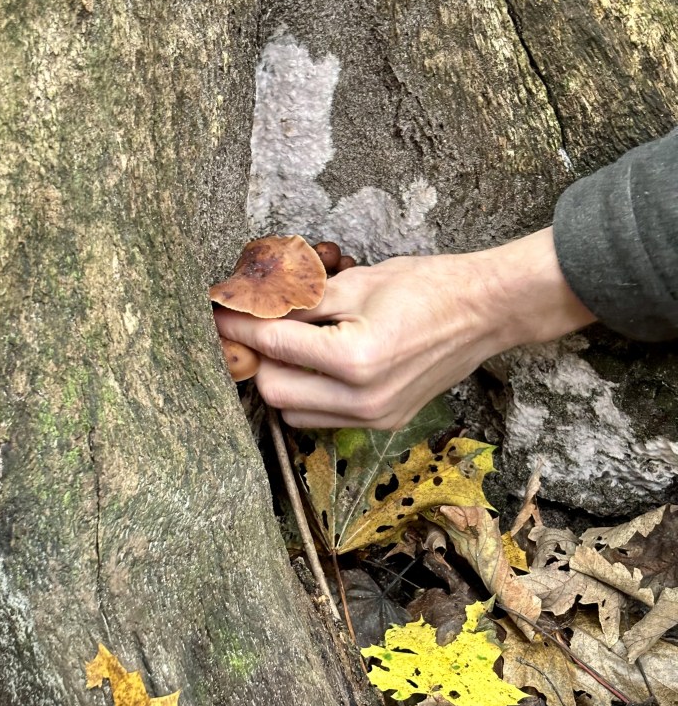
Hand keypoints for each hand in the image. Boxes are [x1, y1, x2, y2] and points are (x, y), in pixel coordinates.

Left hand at [213, 227, 595, 428]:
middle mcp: (363, 399)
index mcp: (355, 359)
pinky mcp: (384, 422)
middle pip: (274, 392)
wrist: (485, 311)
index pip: (274, 347)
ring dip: (282, 382)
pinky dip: (309, 395)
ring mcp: (375, 417)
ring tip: (288, 348)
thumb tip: (253, 308)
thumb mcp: (357, 283)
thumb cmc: (427, 287)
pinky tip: (316, 366)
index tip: (220, 314)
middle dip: (258, 360)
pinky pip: (324, 418)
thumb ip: (300, 303)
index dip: (240, 327)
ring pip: (295, 413)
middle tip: (255, 330)